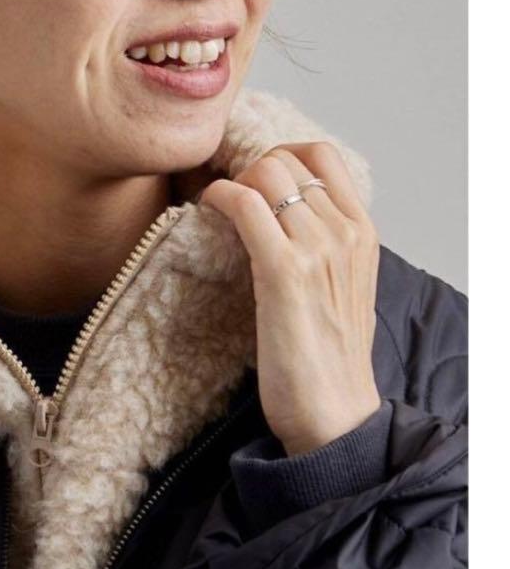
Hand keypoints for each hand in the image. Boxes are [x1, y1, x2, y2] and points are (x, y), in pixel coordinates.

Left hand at [198, 142, 381, 456]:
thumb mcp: (340, 290)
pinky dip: (218, 197)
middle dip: (246, 170)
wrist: (333, 411)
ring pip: (265, 175)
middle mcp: (345, 232)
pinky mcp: (283, 271)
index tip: (251, 179)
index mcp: (363, 232)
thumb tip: (285, 225)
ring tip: (214, 211)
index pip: (323, 157)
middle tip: (223, 199)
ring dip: (230, 183)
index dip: (279, 156)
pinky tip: (204, 210)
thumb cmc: (328, 360)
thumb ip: (324, 251)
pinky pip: (245, 205)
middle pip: (287, 161)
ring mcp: (317, 248)